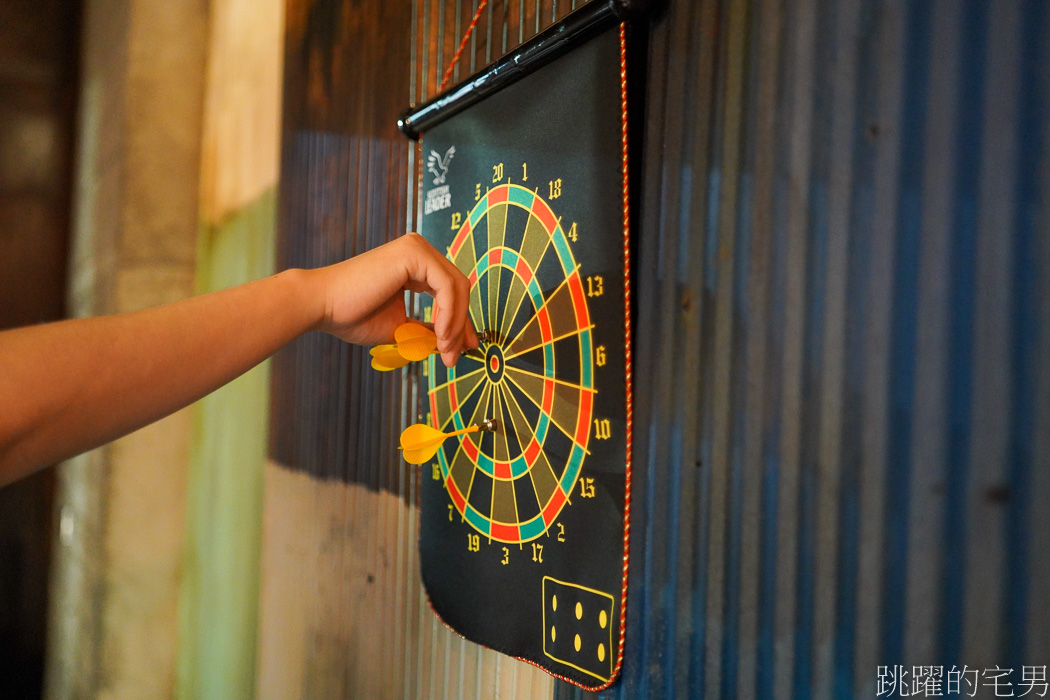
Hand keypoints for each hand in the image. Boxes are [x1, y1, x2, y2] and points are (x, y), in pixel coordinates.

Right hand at [311, 233, 477, 365]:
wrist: (322, 306)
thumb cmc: (353, 315)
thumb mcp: (401, 328)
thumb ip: (426, 330)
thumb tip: (453, 343)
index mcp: (414, 263)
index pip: (450, 291)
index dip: (460, 322)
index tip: (461, 351)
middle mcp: (418, 250)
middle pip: (459, 288)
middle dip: (462, 325)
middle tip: (457, 355)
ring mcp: (416, 247)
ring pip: (457, 287)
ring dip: (456, 324)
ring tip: (445, 350)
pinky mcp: (414, 253)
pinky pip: (447, 287)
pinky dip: (449, 314)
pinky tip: (439, 336)